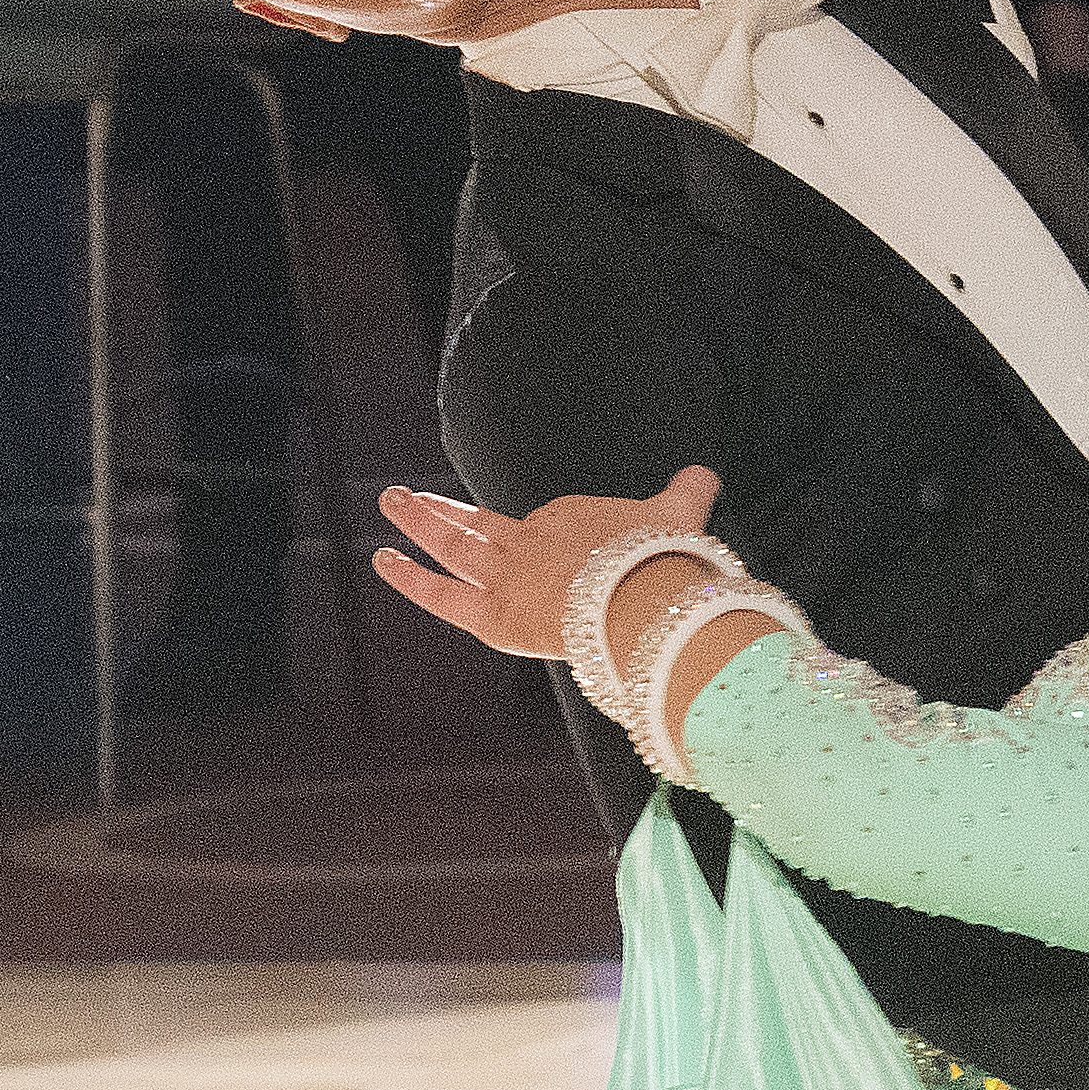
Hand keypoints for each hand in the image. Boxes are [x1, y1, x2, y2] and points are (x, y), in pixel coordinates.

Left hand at [375, 465, 730, 673]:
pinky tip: (383, 559)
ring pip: (452, 545)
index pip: (537, 530)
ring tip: (389, 502)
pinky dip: (411, 578)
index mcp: (567, 522)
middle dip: (441, 510)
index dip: (528, 536)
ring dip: (418, 522)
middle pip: (478, 525)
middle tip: (405, 496)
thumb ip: (687, 495)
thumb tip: (705, 474)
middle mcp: (529, 542)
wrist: (644, 594)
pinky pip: (442, 594)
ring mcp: (506, 576)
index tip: (524, 541)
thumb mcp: (680, 516)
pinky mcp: (494, 615)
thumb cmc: (664, 560)